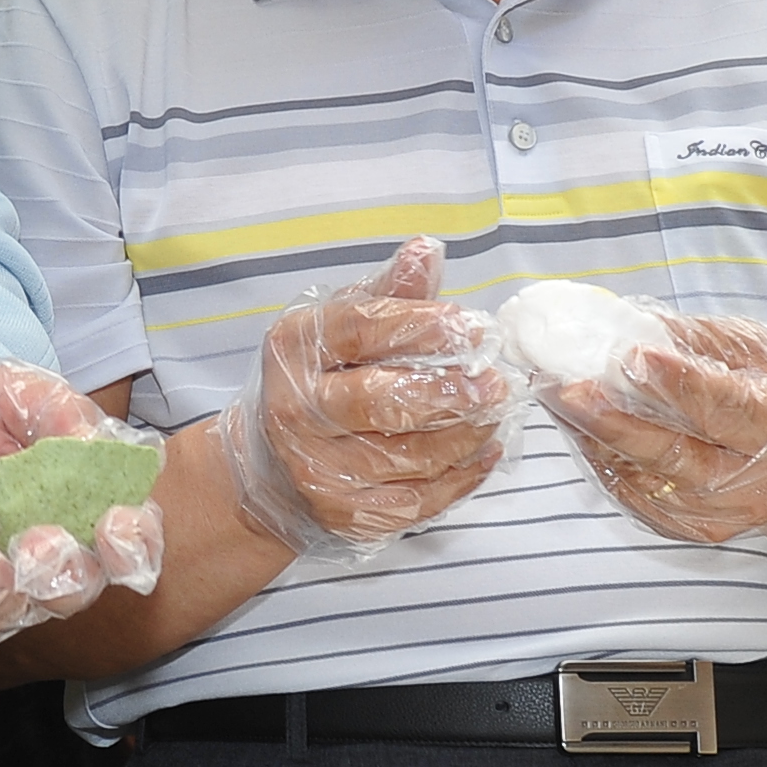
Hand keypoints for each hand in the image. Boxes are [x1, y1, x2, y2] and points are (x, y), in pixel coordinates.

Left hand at [0, 361, 167, 650]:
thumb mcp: (23, 393)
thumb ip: (61, 413)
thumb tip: (93, 443)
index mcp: (85, 514)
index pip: (129, 548)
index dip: (133, 547)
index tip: (115, 524)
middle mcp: (45, 561)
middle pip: (69, 591)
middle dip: (58, 575)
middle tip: (36, 545)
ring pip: (6, 610)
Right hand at [222, 235, 511, 562]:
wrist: (269, 469)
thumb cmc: (318, 383)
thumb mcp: (339, 328)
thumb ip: (389, 294)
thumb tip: (428, 251)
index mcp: (294, 351)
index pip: (362, 330)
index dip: (423, 327)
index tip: (472, 327)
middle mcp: (297, 411)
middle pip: (383, 401)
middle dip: (450, 392)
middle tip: (496, 382)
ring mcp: (319, 469)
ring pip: (409, 456)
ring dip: (466, 435)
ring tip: (497, 413)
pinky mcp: (347, 515)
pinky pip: (419, 499)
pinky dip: (462, 476)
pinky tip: (484, 452)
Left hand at [548, 312, 766, 543]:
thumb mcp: (765, 355)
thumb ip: (704, 342)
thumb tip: (636, 325)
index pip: (725, 407)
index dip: (677, 384)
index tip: (632, 357)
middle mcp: (751, 482)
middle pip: (672, 453)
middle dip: (611, 418)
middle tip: (565, 385)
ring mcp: (718, 513)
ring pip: (642, 476)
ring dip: (592, 436)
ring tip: (555, 396)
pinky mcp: (690, 528)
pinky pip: (634, 494)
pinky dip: (602, 459)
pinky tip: (578, 427)